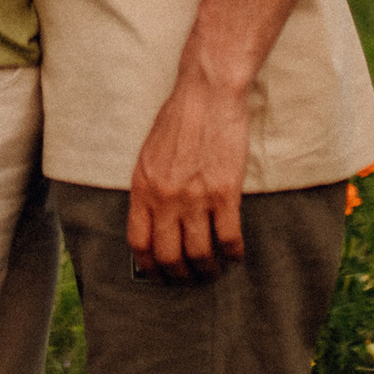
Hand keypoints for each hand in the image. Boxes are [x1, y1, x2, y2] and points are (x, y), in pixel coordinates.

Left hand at [125, 64, 249, 273]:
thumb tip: (152, 220)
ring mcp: (195, 197)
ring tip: (213, 271)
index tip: (159, 273)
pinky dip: (233, 253)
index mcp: (143, 188)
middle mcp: (165, 198)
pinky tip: (235, 255)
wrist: (206, 94)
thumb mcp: (149, 155)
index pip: (139, 242)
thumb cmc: (178, 119)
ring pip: (199, 253)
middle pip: (169, 255)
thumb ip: (148, 189)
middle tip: (190, 278)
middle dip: (179, 275)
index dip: (149, 266)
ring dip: (207, 269)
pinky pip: (229, 237)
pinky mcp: (225, 192)